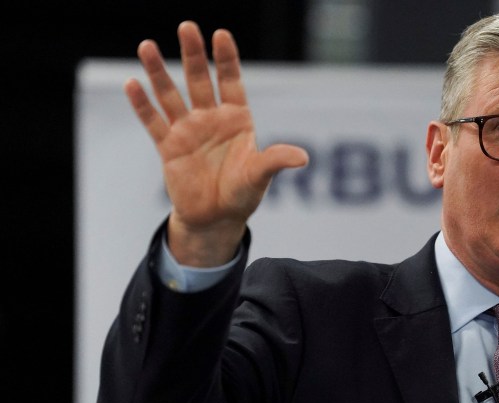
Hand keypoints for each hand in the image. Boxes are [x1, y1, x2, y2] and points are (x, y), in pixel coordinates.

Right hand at [125, 21, 308, 266]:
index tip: (221, 35)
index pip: (231, 81)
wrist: (216, 219)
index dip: (226, 59)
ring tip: (147, 46)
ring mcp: (187, 130)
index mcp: (237, 119)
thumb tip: (304, 158)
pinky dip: (142, 104)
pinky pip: (153, 122)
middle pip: (199, 80)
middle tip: (186, 26)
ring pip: (170, 95)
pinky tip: (132, 83)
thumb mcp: (260, 176)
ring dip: (159, 72)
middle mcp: (211, 118)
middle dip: (193, 54)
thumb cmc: (242, 194)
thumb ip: (275, 161)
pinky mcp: (168, 147)